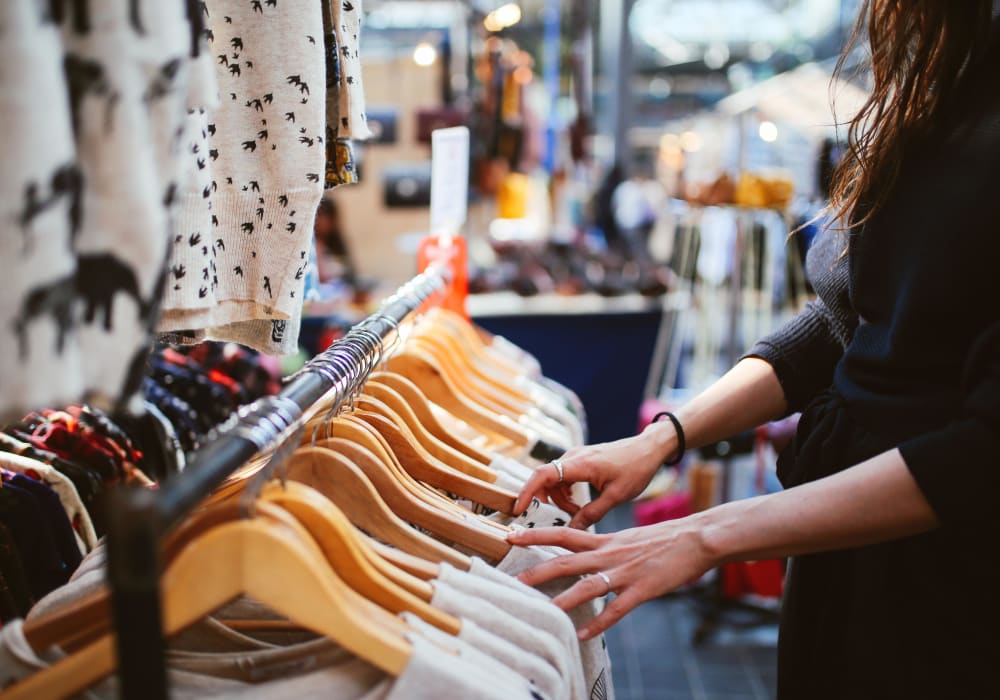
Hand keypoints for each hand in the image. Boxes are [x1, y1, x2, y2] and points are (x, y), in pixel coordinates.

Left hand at [506, 517, 714, 639]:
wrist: (696, 538)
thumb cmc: (662, 539)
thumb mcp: (626, 537)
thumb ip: (603, 546)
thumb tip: (583, 555)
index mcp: (604, 539)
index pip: (562, 533)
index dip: (535, 534)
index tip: (511, 534)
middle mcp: (609, 553)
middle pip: (566, 560)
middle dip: (537, 570)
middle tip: (512, 580)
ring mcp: (625, 572)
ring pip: (588, 586)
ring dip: (564, 600)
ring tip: (543, 612)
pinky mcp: (643, 589)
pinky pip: (617, 609)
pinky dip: (600, 623)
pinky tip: (584, 634)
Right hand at [513, 423, 676, 527]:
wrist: (648, 449)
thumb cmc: (636, 469)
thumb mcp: (616, 496)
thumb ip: (592, 513)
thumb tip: (573, 530)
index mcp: (580, 464)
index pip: (543, 474)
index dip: (527, 492)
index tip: (519, 509)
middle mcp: (573, 457)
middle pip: (545, 479)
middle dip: (546, 500)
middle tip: (560, 517)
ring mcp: (576, 456)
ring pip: (553, 479)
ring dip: (558, 498)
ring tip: (577, 512)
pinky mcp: (580, 459)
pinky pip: (562, 476)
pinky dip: (565, 491)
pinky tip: (579, 503)